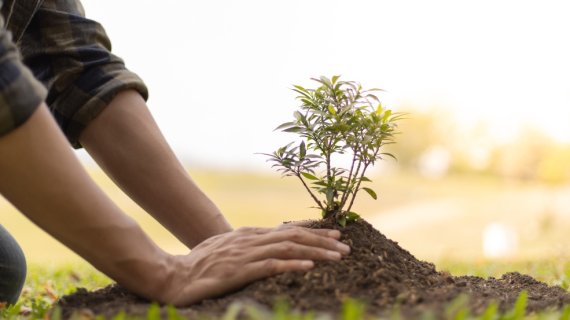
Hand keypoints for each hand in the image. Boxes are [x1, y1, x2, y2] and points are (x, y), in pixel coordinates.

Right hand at [155, 225, 349, 305]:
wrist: (173, 276)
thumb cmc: (200, 264)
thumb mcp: (227, 249)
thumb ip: (249, 246)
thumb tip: (270, 246)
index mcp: (249, 235)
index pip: (288, 230)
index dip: (314, 232)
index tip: (335, 234)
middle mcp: (250, 240)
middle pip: (294, 236)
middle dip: (323, 241)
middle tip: (346, 246)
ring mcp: (245, 254)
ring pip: (288, 248)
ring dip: (316, 251)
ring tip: (338, 256)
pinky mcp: (238, 271)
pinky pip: (270, 266)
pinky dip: (291, 264)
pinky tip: (309, 267)